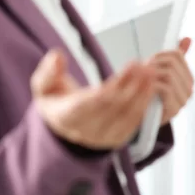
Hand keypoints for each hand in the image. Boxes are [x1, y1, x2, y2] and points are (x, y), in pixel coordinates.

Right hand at [32, 50, 156, 149]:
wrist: (61, 126)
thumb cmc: (54, 100)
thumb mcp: (43, 86)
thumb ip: (48, 72)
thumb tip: (56, 55)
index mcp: (66, 117)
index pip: (93, 102)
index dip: (114, 85)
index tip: (131, 65)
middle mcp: (84, 131)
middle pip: (113, 108)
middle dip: (133, 86)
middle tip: (146, 66)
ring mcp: (101, 138)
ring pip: (126, 116)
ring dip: (142, 94)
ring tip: (151, 73)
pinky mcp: (115, 139)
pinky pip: (133, 124)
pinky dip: (144, 106)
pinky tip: (151, 89)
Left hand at [148, 38, 194, 124]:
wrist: (140, 117)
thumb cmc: (151, 94)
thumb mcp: (162, 72)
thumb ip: (176, 56)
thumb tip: (187, 39)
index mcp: (188, 78)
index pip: (177, 55)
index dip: (160, 55)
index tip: (151, 60)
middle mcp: (189, 89)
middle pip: (172, 64)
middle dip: (154, 64)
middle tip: (143, 70)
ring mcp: (183, 100)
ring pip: (168, 74)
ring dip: (151, 74)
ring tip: (142, 79)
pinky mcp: (174, 109)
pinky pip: (165, 88)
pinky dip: (153, 85)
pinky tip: (146, 88)